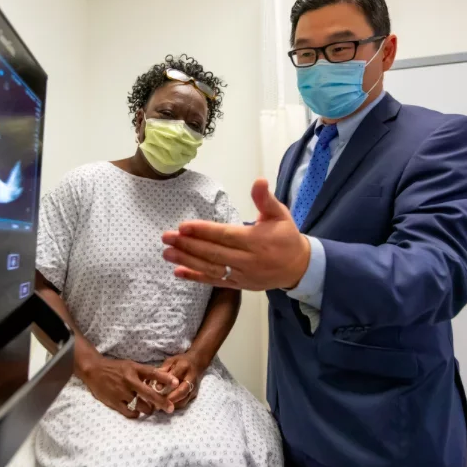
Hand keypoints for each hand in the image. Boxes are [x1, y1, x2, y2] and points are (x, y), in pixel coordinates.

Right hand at [79, 356, 178, 418]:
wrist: (94, 371)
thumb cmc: (115, 368)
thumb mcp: (130, 365)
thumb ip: (144, 373)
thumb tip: (162, 378)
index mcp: (134, 369)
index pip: (153, 373)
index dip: (165, 378)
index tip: (176, 382)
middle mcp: (129, 380)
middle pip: (149, 394)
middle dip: (162, 402)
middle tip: (170, 408)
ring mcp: (122, 392)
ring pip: (141, 406)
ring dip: (148, 409)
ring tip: (150, 409)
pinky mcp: (115, 402)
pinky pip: (130, 412)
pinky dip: (136, 414)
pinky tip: (137, 412)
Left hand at [160, 351, 206, 409]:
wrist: (197, 363)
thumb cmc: (180, 362)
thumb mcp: (170, 361)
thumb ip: (163, 371)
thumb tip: (156, 385)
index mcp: (184, 367)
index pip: (175, 375)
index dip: (166, 383)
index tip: (156, 389)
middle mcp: (191, 378)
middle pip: (183, 390)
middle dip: (171, 398)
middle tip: (159, 403)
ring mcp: (194, 388)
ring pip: (184, 399)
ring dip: (172, 404)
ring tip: (160, 406)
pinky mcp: (194, 394)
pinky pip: (185, 403)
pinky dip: (175, 406)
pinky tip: (166, 405)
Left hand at [162, 178, 310, 290]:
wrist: (299, 267)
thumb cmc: (286, 237)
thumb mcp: (280, 214)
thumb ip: (265, 199)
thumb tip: (258, 181)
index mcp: (256, 241)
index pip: (225, 235)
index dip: (203, 231)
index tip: (183, 226)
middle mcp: (247, 260)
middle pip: (213, 253)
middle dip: (188, 245)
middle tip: (167, 238)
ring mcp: (242, 275)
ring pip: (211, 269)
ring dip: (187, 261)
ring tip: (167, 254)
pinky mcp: (239, 285)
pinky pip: (215, 282)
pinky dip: (196, 278)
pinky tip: (179, 272)